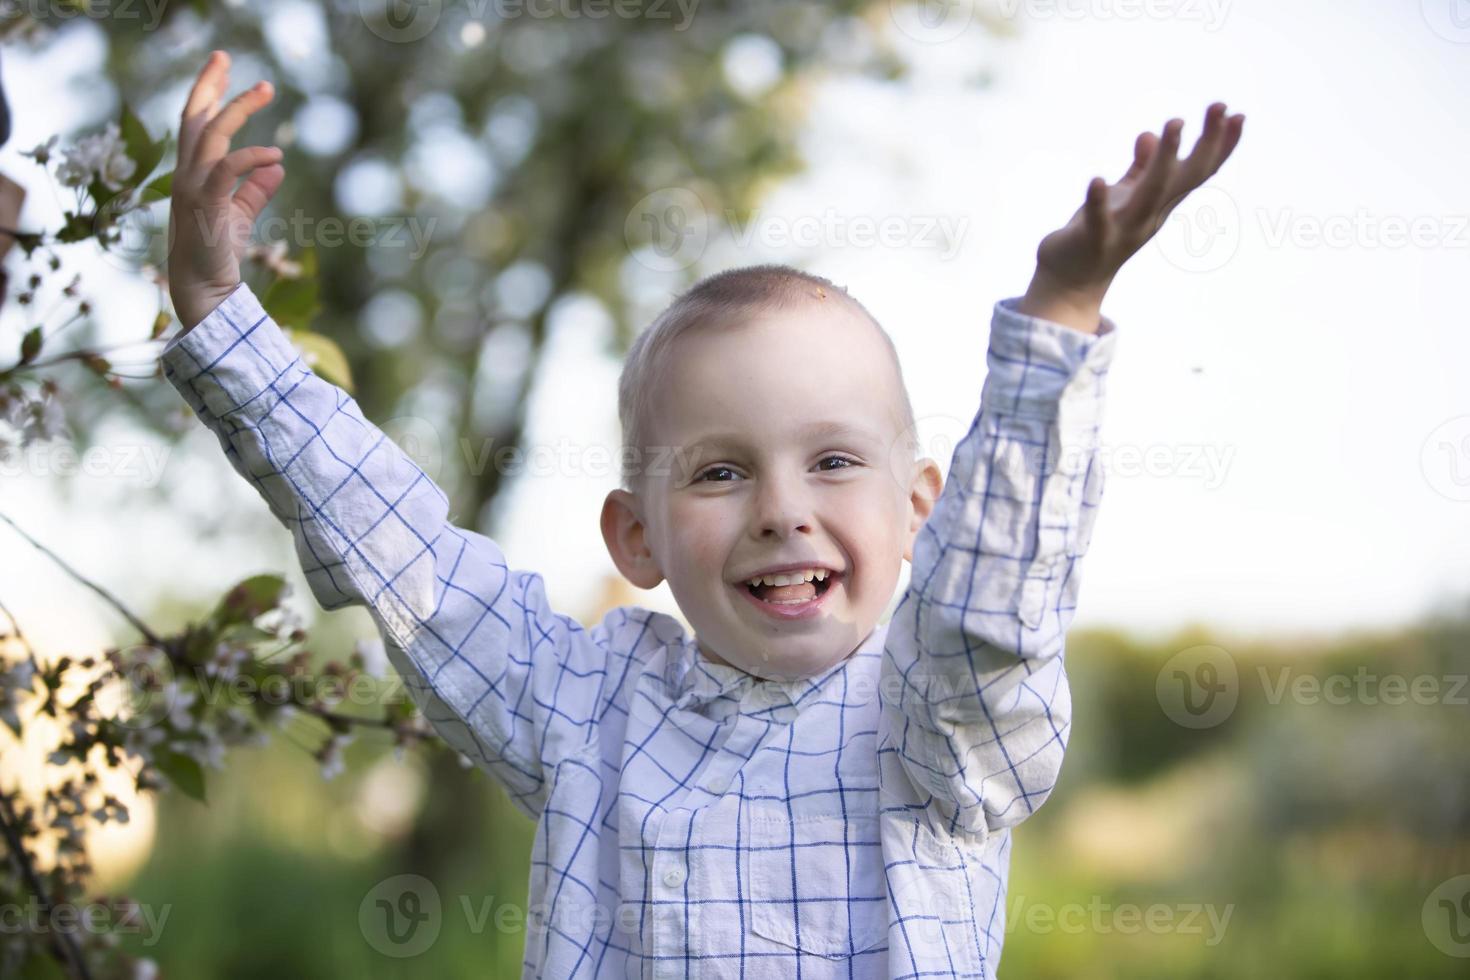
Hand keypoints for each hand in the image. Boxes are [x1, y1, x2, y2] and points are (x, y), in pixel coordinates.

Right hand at [167, 50, 284, 330]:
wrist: (204, 289)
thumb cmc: (218, 253)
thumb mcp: (240, 215)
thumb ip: (255, 189)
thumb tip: (277, 166)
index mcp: (191, 174)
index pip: (195, 125)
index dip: (207, 95)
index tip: (223, 70)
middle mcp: (185, 175)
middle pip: (193, 118)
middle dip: (209, 84)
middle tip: (225, 55)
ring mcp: (192, 188)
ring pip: (210, 135)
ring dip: (237, 108)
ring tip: (265, 88)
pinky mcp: (206, 205)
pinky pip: (226, 170)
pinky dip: (250, 157)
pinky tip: (274, 154)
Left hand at [1020, 102, 1244, 332]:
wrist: (1071, 284)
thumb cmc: (1099, 235)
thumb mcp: (1124, 198)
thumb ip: (1139, 169)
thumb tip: (1149, 134)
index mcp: (1160, 203)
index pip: (1198, 172)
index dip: (1220, 146)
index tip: (1238, 115)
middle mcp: (1150, 215)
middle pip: (1186, 178)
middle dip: (1206, 143)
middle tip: (1219, 105)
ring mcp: (1124, 229)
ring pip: (1151, 193)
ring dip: (1164, 159)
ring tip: (1175, 122)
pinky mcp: (1093, 240)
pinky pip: (1098, 220)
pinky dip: (1098, 200)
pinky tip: (1097, 178)